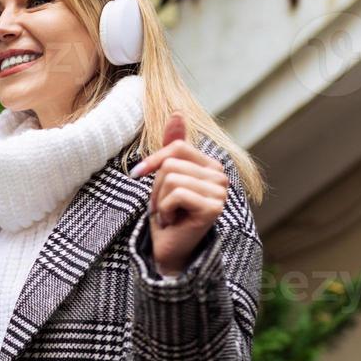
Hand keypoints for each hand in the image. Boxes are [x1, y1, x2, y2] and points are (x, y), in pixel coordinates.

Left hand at [131, 113, 228, 276]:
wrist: (168, 249)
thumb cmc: (167, 213)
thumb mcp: (164, 176)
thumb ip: (172, 146)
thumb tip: (177, 111)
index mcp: (210, 165)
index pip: (177, 146)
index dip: (153, 161)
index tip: (139, 175)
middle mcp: (221, 176)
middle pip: (171, 164)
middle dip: (156, 188)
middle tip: (162, 207)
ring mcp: (220, 192)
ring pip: (171, 178)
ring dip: (159, 200)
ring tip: (168, 214)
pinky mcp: (214, 207)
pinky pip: (176, 193)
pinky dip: (165, 210)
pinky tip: (172, 222)